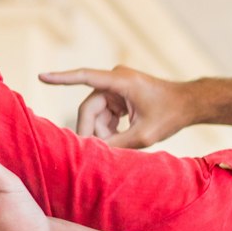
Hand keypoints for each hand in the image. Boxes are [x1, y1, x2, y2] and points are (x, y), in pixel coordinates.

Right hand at [39, 65, 190, 147]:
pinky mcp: (119, 96)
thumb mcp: (144, 134)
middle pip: (90, 109)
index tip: (41, 76)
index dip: (61, 79)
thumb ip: (117, 143)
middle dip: (93, 132)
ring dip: (104, 133)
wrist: (190, 104)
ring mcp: (116, 87)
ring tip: (121, 146)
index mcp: (120, 81)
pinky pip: (105, 115)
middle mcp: (115, 80)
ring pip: (97, 115)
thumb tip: (92, 152)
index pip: (84, 77)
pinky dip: (110, 129)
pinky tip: (121, 139)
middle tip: (94, 154)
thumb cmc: (170, 115)